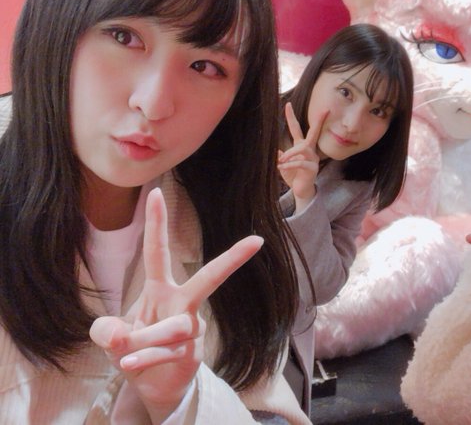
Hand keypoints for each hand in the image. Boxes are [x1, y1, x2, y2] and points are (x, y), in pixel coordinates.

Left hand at [90, 188, 261, 423]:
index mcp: (161, 289)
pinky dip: (145, 358)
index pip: (157, 252)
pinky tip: (129, 364)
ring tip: (125, 356)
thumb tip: (120, 333)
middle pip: (208, 278)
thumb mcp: (110, 338)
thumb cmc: (135, 350)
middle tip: (256, 241)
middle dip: (231, 259)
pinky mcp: (192, 353)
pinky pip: (169, 352)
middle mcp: (181, 304)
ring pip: (176, 326)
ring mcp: (191, 329)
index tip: (156, 193)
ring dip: (147, 340)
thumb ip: (106, 331)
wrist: (152, 386)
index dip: (156, 224)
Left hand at [277, 102, 327, 211]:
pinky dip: (290, 164)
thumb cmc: (293, 176)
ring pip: (303, 148)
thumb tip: (275, 151)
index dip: (291, 117)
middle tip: (324, 110)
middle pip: (313, 132)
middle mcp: (309, 151)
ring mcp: (313, 159)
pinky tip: (281, 167)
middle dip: (318, 121)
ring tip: (281, 160)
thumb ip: (280, 156)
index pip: (297, 128)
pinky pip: (301, 163)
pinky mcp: (312, 169)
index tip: (287, 104)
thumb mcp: (283, 165)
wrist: (301, 191)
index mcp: (301, 147)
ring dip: (290, 153)